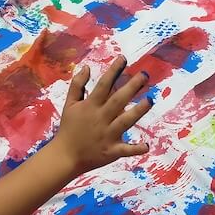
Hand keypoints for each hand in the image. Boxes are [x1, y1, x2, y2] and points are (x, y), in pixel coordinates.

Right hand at [51, 56, 151, 174]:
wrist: (65, 156)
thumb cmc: (69, 128)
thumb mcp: (69, 104)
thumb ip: (77, 85)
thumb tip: (86, 67)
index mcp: (90, 106)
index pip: (104, 85)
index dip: (114, 71)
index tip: (124, 58)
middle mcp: (100, 118)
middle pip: (118, 100)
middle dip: (132, 87)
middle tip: (145, 75)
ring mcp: (107, 135)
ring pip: (125, 121)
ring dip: (138, 111)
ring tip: (150, 100)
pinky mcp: (111, 151)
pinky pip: (125, 150)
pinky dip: (136, 149)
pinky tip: (147, 146)